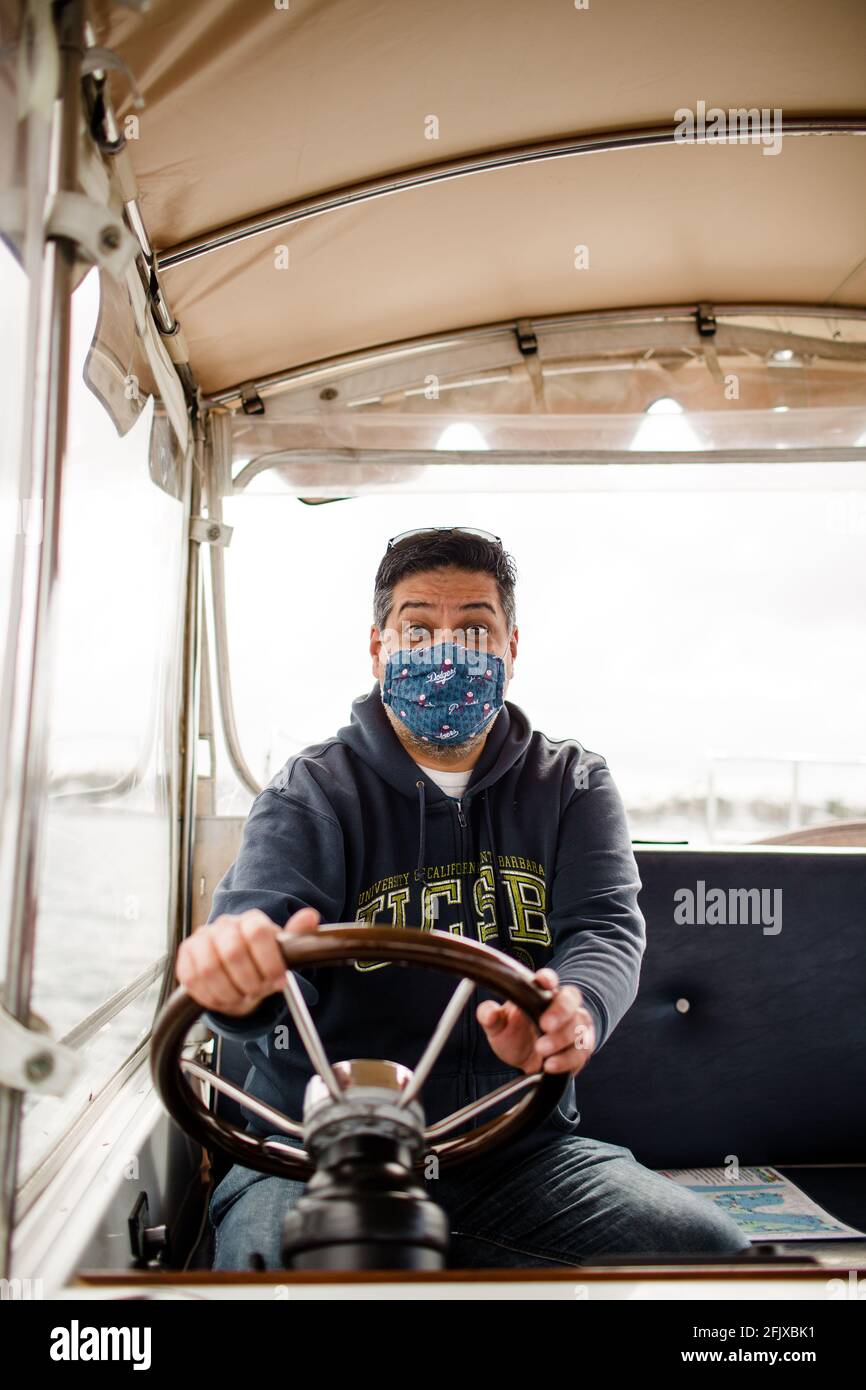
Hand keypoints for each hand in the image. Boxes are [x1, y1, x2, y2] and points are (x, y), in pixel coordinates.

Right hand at [175, 906, 320, 1015]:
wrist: (235, 970)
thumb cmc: (260, 960)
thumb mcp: (283, 951)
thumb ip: (298, 935)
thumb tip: (310, 916)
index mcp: (251, 920)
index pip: (257, 932)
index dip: (269, 961)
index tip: (277, 980)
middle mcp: (224, 925)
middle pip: (233, 952)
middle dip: (249, 980)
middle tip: (257, 991)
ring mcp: (202, 939)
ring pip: (210, 969)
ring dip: (229, 991)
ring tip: (240, 995)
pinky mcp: (185, 956)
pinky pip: (192, 979)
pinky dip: (210, 996)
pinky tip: (223, 997)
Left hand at [476, 968, 596, 1076]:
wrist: (529, 1062)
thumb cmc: (516, 1035)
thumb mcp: (498, 1027)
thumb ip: (490, 1017)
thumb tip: (488, 1011)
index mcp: (541, 994)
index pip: (548, 980)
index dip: (548, 978)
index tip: (543, 981)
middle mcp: (562, 1006)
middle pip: (571, 998)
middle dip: (561, 1011)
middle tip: (545, 1024)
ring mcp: (575, 1026)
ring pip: (579, 1025)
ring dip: (560, 1039)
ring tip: (542, 1049)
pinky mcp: (582, 1047)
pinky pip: (582, 1051)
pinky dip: (566, 1059)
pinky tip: (551, 1064)